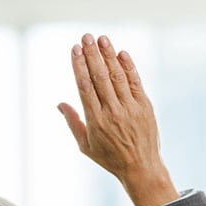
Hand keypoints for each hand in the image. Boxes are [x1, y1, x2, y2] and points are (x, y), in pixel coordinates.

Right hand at [58, 33, 178, 205]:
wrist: (141, 168)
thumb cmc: (110, 158)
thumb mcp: (86, 146)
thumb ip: (73, 123)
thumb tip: (60, 104)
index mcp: (96, 121)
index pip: (85, 87)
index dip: (79, 66)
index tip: (75, 49)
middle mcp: (113, 112)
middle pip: (100, 77)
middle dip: (92, 55)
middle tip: (86, 37)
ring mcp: (130, 108)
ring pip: (117, 76)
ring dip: (109, 55)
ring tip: (101, 39)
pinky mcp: (145, 106)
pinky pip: (135, 82)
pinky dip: (128, 66)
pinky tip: (120, 53)